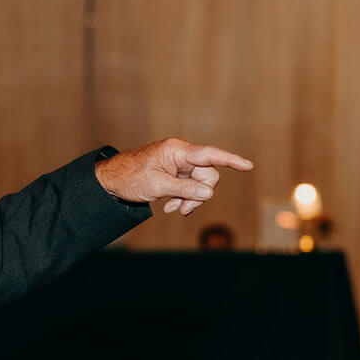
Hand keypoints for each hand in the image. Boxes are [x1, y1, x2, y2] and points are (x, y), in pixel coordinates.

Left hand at [95, 138, 253, 215]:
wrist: (111, 181)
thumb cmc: (130, 177)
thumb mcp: (158, 185)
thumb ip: (185, 188)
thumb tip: (208, 193)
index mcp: (177, 150)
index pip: (210, 154)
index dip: (230, 160)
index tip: (248, 166)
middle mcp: (181, 155)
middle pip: (208, 174)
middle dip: (199, 193)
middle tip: (183, 209)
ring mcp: (179, 165)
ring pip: (200, 184)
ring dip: (190, 199)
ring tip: (173, 209)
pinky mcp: (175, 175)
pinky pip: (189, 188)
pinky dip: (183, 198)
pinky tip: (170, 207)